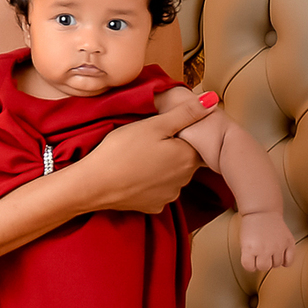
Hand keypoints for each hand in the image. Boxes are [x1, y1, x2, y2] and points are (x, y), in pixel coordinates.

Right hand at [83, 95, 214, 213]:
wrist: (94, 184)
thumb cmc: (122, 150)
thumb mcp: (154, 125)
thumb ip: (185, 113)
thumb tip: (213, 101)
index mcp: (187, 157)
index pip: (197, 141)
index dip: (182, 132)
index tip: (165, 129)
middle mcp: (184, 180)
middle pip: (185, 159)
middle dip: (173, 149)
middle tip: (149, 139)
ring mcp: (169, 196)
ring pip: (172, 175)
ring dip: (162, 166)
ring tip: (140, 156)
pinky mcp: (153, 207)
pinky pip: (158, 190)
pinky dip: (150, 182)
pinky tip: (135, 174)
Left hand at [239, 211, 295, 272]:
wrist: (262, 211)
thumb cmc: (251, 226)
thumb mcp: (244, 242)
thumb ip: (248, 256)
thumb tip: (256, 268)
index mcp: (250, 248)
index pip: (249, 267)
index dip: (249, 265)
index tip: (251, 260)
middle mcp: (264, 249)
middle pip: (264, 267)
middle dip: (261, 263)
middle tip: (261, 256)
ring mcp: (278, 246)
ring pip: (276, 265)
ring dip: (273, 261)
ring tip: (270, 252)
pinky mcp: (288, 242)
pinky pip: (289, 261)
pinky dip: (285, 262)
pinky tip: (281, 256)